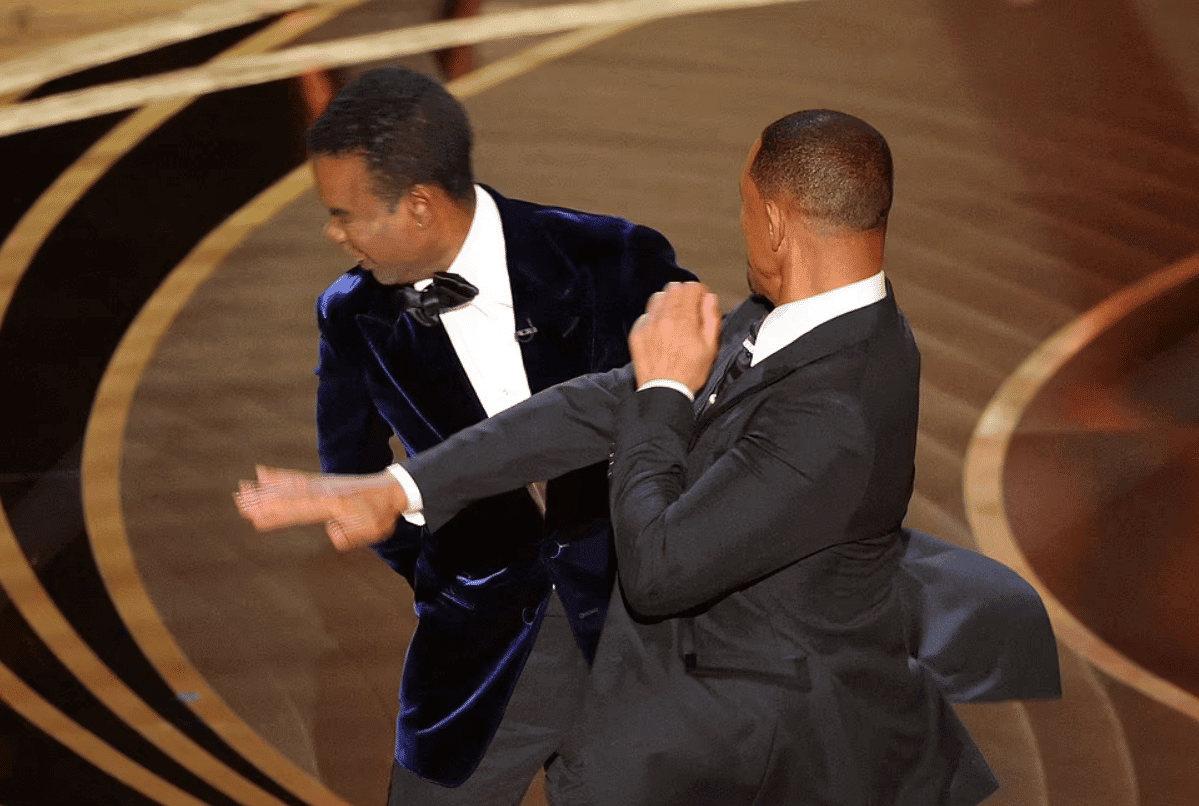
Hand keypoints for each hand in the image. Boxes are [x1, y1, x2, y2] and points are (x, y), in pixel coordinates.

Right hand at [234, 465, 407, 550]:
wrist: (392, 490)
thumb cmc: (381, 514)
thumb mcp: (369, 531)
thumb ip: (349, 535)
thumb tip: (332, 533)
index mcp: (333, 504)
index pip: (299, 510)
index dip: (276, 513)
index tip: (255, 516)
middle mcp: (323, 491)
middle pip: (288, 496)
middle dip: (263, 501)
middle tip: (239, 502)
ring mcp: (321, 484)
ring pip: (288, 486)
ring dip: (265, 489)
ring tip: (243, 488)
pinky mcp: (322, 482)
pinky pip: (297, 478)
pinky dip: (279, 476)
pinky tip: (263, 473)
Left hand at [629, 281, 720, 391]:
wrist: (663, 391)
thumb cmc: (690, 372)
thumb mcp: (711, 347)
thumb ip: (711, 318)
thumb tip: (709, 298)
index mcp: (684, 319)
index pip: (691, 287)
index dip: (700, 292)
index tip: (702, 301)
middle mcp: (663, 317)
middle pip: (674, 289)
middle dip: (685, 294)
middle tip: (690, 309)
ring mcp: (647, 324)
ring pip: (658, 297)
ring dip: (668, 302)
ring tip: (675, 317)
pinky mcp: (637, 333)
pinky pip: (646, 314)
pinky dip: (655, 317)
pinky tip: (661, 330)